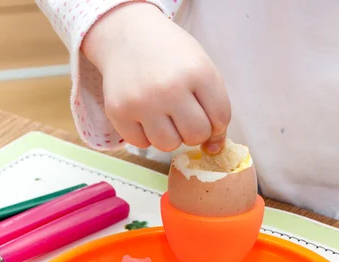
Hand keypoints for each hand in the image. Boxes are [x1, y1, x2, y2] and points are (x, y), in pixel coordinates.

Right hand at [82, 2, 230, 153]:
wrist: (127, 34)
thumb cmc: (171, 55)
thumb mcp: (201, 67)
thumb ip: (215, 106)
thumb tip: (214, 149)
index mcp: (198, 72)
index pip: (220, 118)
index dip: (217, 125)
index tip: (208, 117)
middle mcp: (170, 88)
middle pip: (196, 135)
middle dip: (195, 132)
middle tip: (185, 116)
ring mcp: (142, 101)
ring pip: (169, 145)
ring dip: (170, 136)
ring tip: (164, 116)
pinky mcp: (118, 112)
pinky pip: (141, 143)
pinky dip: (146, 135)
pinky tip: (144, 115)